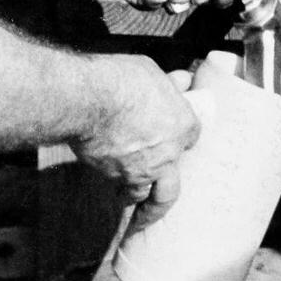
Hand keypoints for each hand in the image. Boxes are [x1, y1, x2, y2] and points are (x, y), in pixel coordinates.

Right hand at [70, 56, 200, 219]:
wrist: (90, 100)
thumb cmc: (122, 80)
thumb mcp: (152, 72)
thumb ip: (168, 84)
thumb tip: (184, 79)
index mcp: (183, 126)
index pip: (191, 138)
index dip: (181, 138)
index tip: (174, 138)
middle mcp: (167, 155)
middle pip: (171, 189)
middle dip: (163, 200)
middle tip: (157, 209)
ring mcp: (141, 170)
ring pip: (143, 194)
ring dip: (138, 199)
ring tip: (131, 204)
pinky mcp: (114, 175)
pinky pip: (117, 185)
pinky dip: (114, 185)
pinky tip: (108, 184)